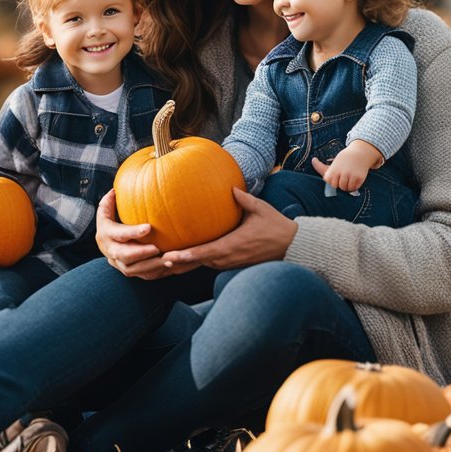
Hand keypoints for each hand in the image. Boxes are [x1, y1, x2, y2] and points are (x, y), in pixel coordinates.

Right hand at [95, 189, 191, 278]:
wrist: (106, 243)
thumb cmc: (111, 221)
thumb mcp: (106, 211)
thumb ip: (110, 202)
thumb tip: (115, 189)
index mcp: (106, 234)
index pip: (118, 233)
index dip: (132, 232)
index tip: (148, 228)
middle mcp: (110, 251)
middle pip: (123, 255)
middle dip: (141, 253)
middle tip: (157, 248)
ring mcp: (119, 264)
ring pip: (133, 269)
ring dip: (150, 266)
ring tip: (168, 260)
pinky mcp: (129, 271)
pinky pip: (142, 276)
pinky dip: (155, 272)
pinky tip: (169, 267)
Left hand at [160, 187, 296, 270]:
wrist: (293, 246)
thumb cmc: (276, 226)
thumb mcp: (259, 209)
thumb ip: (243, 199)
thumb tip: (230, 186)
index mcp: (232, 245)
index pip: (203, 253)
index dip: (185, 256)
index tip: (168, 257)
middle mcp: (228, 258)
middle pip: (198, 263)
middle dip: (178, 263)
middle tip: (157, 261)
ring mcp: (231, 263)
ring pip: (204, 265)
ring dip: (186, 264)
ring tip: (165, 262)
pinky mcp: (235, 264)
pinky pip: (213, 264)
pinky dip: (198, 262)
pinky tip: (186, 259)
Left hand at [314, 141, 380, 192]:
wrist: (359, 153)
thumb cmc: (343, 160)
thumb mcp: (332, 164)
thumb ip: (320, 166)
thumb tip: (313, 160)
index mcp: (334, 170)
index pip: (331, 184)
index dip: (334, 182)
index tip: (336, 177)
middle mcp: (342, 173)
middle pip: (339, 187)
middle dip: (341, 185)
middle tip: (344, 178)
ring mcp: (351, 176)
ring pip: (347, 188)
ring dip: (348, 186)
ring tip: (348, 180)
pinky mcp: (359, 178)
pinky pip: (355, 187)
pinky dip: (354, 186)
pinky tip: (354, 180)